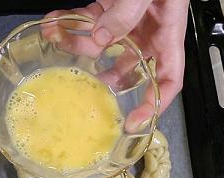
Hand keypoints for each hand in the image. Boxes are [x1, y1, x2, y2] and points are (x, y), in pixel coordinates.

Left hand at [47, 0, 189, 131]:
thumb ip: (126, 12)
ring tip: (56, 37)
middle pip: (131, 66)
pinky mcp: (110, 6)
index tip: (135, 121)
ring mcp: (128, 18)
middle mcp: (149, 28)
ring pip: (103, 44)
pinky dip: (71, 21)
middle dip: (105, 76)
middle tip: (84, 83)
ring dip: (78, 43)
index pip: (169, 78)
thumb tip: (103, 38)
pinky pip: (90, 20)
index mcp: (168, 29)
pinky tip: (54, 21)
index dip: (155, 102)